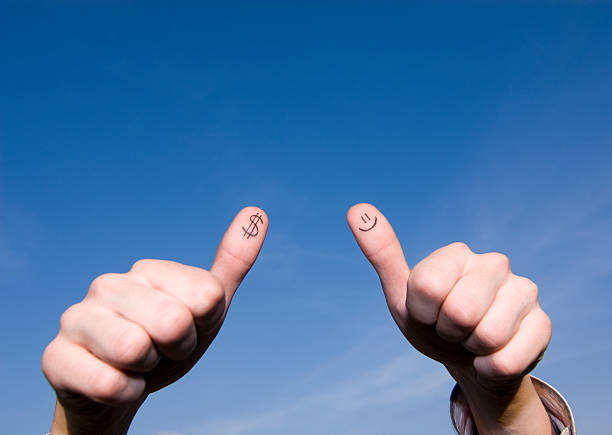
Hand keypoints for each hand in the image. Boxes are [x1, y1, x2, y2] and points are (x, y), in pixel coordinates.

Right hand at [42, 207, 267, 433]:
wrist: (121, 389)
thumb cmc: (168, 343)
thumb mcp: (207, 308)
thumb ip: (233, 262)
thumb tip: (257, 211)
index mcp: (148, 269)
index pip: (207, 297)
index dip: (202, 326)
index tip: (186, 330)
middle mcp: (109, 283)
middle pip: (174, 322)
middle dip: (177, 349)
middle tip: (161, 350)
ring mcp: (77, 317)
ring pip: (135, 348)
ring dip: (148, 370)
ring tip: (137, 363)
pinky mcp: (54, 356)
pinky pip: (108, 383)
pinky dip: (125, 393)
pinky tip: (115, 383)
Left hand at [347, 203, 551, 433]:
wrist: (469, 361)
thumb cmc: (432, 323)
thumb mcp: (402, 296)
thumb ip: (381, 253)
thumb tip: (356, 208)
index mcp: (456, 253)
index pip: (426, 286)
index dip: (421, 312)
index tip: (427, 313)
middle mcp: (494, 263)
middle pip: (460, 311)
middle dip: (448, 331)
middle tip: (452, 328)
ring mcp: (523, 290)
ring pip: (487, 335)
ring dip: (472, 350)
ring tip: (473, 339)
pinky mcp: (543, 323)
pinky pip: (508, 359)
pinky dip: (491, 369)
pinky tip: (494, 356)